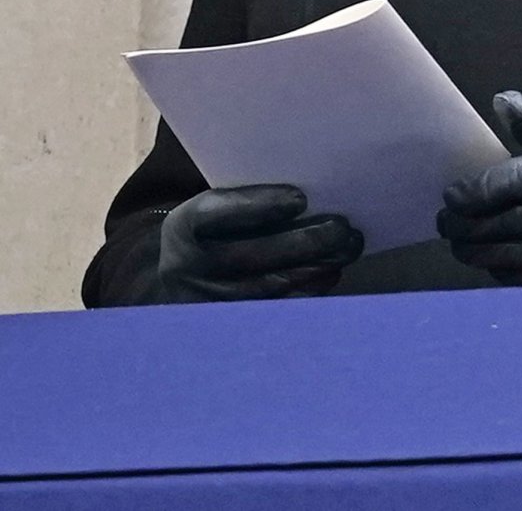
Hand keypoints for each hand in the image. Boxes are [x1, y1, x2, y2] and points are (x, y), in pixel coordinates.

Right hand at [157, 185, 363, 302]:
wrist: (173, 280)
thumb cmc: (208, 232)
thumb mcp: (210, 209)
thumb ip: (244, 200)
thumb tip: (306, 195)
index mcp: (184, 227)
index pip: (218, 213)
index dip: (259, 205)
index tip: (300, 198)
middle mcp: (191, 268)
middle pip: (252, 256)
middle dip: (304, 242)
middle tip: (342, 228)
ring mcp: (209, 302)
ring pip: (269, 288)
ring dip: (315, 268)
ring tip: (347, 248)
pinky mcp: (228, 326)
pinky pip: (274, 312)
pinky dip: (307, 292)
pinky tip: (330, 274)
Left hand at [437, 91, 521, 284]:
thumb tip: (501, 100)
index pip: (509, 182)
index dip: (471, 191)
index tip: (452, 195)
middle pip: (500, 224)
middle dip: (463, 225)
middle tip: (447, 222)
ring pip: (507, 258)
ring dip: (476, 252)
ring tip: (462, 242)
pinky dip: (502, 276)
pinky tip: (493, 264)